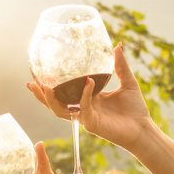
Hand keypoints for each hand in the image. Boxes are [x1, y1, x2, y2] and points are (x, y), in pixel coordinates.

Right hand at [25, 43, 155, 151]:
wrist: (143, 129)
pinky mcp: (92, 124)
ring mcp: (86, 117)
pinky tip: (88, 82)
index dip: (52, 86)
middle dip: (41, 96)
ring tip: (45, 87)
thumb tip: (118, 45)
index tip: (40, 74)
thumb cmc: (135, 110)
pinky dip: (84, 94)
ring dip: (51, 101)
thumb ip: (120, 65)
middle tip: (30, 83)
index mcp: (89, 99)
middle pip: (55, 104)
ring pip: (61, 111)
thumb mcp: (128, 82)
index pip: (65, 93)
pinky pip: (84, 108)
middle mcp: (83, 109)